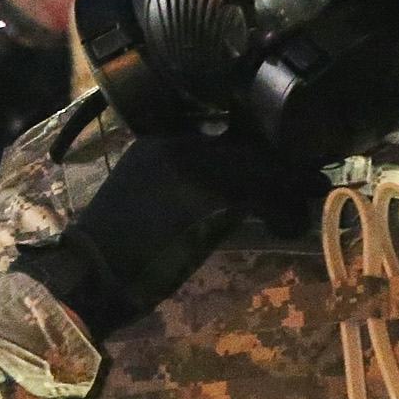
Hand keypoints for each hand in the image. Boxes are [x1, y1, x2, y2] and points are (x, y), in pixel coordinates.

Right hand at [14, 127, 325, 339]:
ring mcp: (191, 162)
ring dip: (290, 183)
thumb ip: (194, 184)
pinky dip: (283, 209)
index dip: (260, 142)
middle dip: (284, 160)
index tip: (284, 161)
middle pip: (249, 137)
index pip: (226, 123)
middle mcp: (176, 140)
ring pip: (261, 160)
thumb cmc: (118, 248)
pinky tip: (288, 226)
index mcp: (158, 138)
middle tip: (307, 180)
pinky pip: (262, 190)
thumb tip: (247, 187)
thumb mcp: (155, 200)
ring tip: (304, 200)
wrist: (90, 274)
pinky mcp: (207, 190)